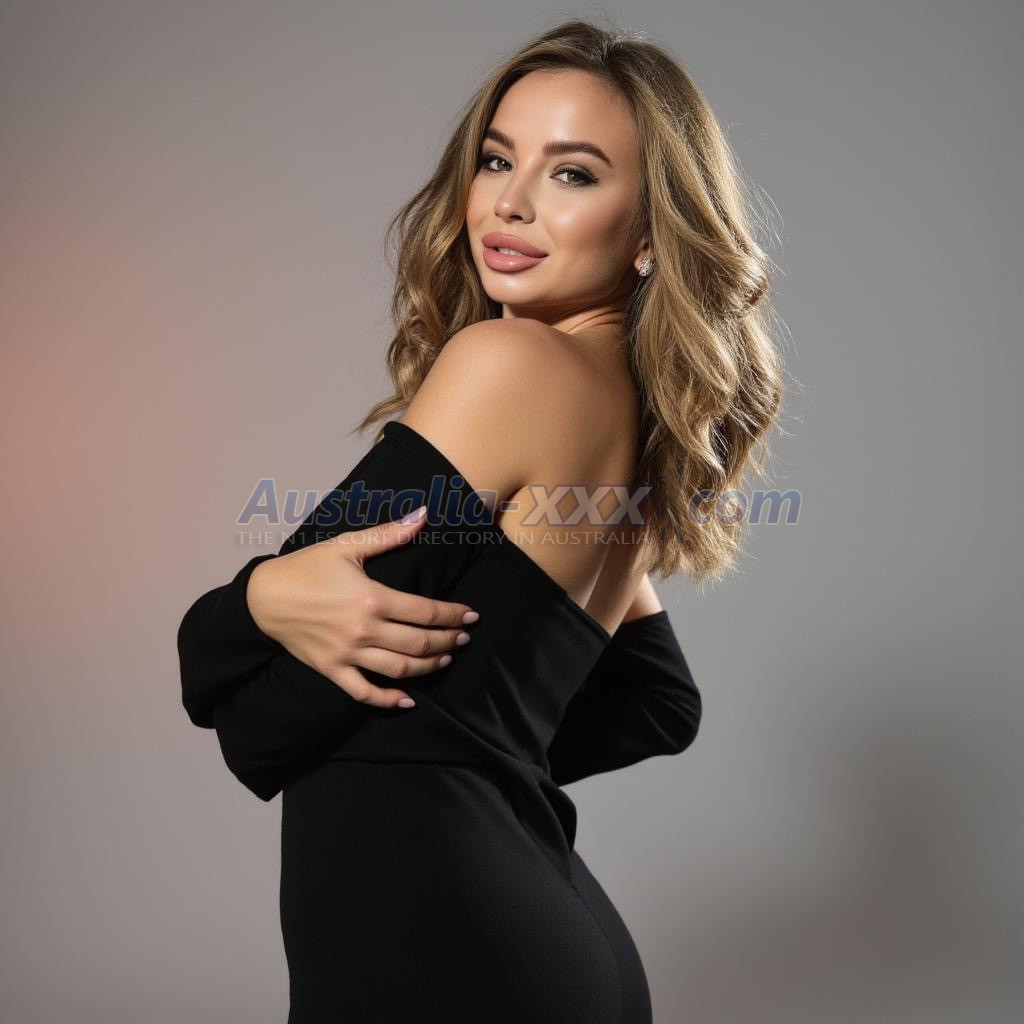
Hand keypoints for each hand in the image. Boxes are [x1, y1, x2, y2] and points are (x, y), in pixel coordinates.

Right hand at [246, 506, 478, 708]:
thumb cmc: (306, 568)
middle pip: (419, 643)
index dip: (454, 615)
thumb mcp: (347, 546)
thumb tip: (423, 515)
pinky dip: (388, 700)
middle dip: (448, 641)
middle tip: (464, 638)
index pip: (425, 612)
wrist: (264, 597)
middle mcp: (364, 630)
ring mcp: (348, 654)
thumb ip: (389, 534)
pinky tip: (407, 701)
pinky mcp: (332, 670)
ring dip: (429, 667)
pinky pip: (364, 693)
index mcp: (372, 598)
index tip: (471, 616)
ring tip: (445, 660)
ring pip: (400, 670)